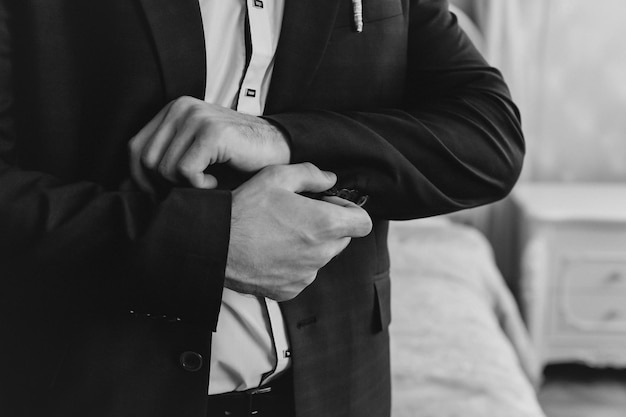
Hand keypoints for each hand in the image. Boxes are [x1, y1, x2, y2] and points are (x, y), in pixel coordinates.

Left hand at [128, 96, 289, 191]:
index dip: (141, 179)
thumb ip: (163, 165)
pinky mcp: (211, 131)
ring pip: (163, 168)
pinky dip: (200, 186)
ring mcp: (196, 117)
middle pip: (145, 161)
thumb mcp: (194, 157)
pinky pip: (185, 171)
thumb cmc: (237, 160)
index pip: (135, 149)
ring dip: (185, 187)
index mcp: (172, 111)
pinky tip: (217, 181)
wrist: (279, 149)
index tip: (163, 195)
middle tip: (190, 192)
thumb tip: (124, 189)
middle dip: (163, 186)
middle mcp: (180, 108)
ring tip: (208, 183)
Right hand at [226, 163, 372, 300]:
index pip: (363, 223)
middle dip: (329, 226)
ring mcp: (305, 275)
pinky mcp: (289, 290)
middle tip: (300, 215)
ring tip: (279, 233)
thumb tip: (331, 179)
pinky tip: (271, 251)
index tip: (331, 205)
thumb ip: (310, 175)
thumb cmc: (245, 209)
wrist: (214, 246)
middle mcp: (320, 254)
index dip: (351, 211)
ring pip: (321, 257)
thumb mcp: (276, 177)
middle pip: (342, 240)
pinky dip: (293, 264)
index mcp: (324, 224)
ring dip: (310, 245)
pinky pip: (302, 274)